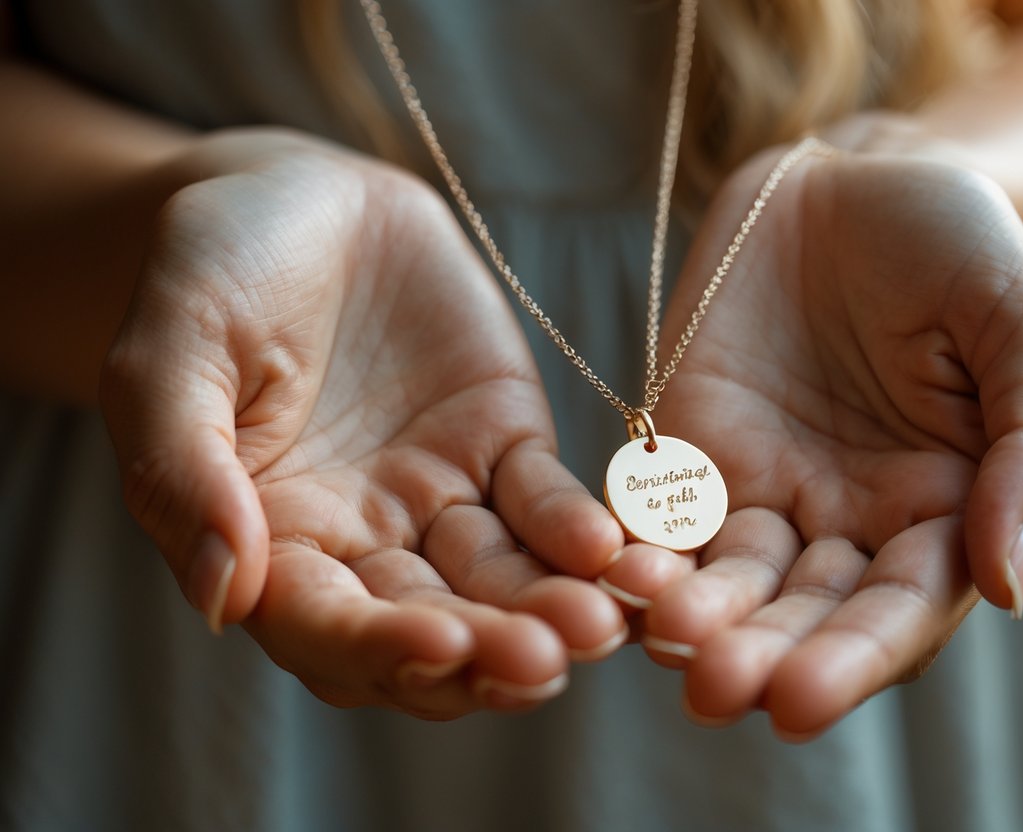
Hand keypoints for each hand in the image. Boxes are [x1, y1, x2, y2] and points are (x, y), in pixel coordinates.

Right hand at [101, 131, 625, 717]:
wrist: (303, 198)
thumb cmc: (215, 271)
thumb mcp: (171, 354)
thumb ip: (183, 471)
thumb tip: (220, 599)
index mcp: (269, 541)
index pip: (321, 625)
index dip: (377, 646)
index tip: (439, 646)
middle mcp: (361, 539)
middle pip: (427, 626)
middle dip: (486, 651)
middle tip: (544, 659)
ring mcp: (440, 497)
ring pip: (498, 581)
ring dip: (548, 609)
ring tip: (598, 624)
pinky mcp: (504, 445)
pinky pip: (543, 501)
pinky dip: (574, 527)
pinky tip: (606, 545)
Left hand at [601, 147, 1022, 737]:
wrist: (856, 180)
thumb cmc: (961, 250)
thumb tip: (1004, 589)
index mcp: (936, 515)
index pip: (896, 612)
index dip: (852, 659)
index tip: (800, 703)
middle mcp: (842, 522)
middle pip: (799, 612)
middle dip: (758, 653)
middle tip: (714, 685)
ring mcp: (757, 488)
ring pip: (720, 575)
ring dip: (687, 613)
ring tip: (659, 630)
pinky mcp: (685, 446)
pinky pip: (656, 508)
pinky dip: (636, 541)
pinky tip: (614, 564)